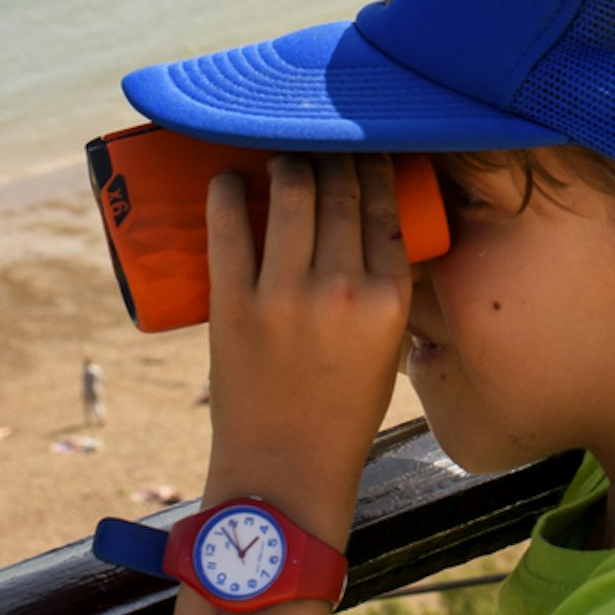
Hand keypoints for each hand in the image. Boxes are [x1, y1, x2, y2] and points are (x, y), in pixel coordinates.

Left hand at [200, 156, 410, 542]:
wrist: (285, 473)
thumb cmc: (342, 413)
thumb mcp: (386, 349)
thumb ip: (384, 290)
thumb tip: (373, 227)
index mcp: (388, 299)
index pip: (385, 206)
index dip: (374, 165)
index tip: (364, 145)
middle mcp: (343, 288)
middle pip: (341, 190)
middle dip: (332, 155)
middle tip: (320, 141)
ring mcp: (285, 295)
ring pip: (291, 195)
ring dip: (287, 163)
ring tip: (281, 156)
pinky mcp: (234, 306)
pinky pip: (229, 230)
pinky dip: (226, 193)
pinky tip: (227, 177)